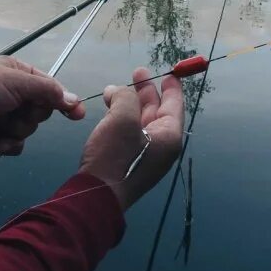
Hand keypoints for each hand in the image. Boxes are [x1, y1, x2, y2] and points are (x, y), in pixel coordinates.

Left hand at [0, 56, 83, 153]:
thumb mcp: (17, 82)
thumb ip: (48, 91)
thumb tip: (74, 100)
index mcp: (21, 75)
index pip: (51, 88)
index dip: (64, 101)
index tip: (77, 114)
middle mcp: (16, 93)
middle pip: (42, 110)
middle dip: (31, 116)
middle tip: (18, 112)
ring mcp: (7, 114)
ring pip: (30, 128)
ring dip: (18, 130)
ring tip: (1, 126)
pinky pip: (17, 143)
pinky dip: (10, 145)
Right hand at [79, 67, 183, 210]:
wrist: (96, 197)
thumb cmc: (115, 157)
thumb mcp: (122, 119)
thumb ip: (125, 97)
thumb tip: (118, 91)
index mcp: (169, 136)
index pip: (175, 105)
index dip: (171, 87)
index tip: (169, 73)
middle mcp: (161, 146)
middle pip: (157, 111)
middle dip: (146, 91)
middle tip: (137, 73)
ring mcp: (145, 156)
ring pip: (140, 121)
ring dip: (128, 103)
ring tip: (113, 90)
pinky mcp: (128, 162)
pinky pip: (129, 133)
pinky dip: (120, 117)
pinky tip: (107, 109)